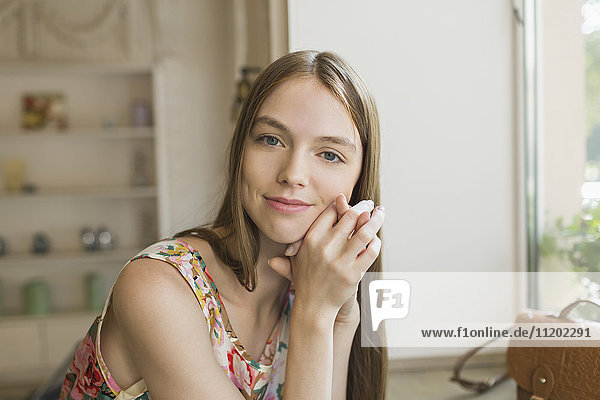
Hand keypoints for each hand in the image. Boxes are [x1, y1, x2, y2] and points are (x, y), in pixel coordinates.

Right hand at [268, 193, 383, 320]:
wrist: (313, 307)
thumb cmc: (306, 278)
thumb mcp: (298, 254)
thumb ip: (312, 230)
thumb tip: (327, 209)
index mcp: (311, 239)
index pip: (331, 212)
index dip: (343, 204)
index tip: (350, 202)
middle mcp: (325, 248)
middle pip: (351, 217)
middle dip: (363, 208)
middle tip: (370, 205)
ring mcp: (340, 261)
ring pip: (365, 232)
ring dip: (376, 219)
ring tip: (381, 212)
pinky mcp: (353, 274)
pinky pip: (371, 252)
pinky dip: (376, 242)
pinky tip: (376, 239)